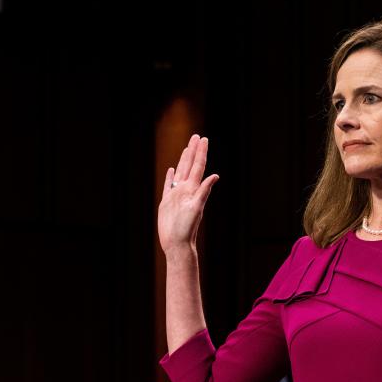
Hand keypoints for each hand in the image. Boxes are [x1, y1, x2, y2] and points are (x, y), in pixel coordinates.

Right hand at [157, 134, 218, 255]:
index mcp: (193, 190)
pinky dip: (170, 177)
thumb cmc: (186, 229)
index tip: (203, 139)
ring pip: (180, 173)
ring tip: (187, 148)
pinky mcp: (167, 202)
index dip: (200, 153)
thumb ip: (204, 192)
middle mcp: (185, 190)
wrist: (177, 244)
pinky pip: (169, 185)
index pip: (198, 166)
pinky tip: (172, 170)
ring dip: (184, 160)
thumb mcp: (196, 209)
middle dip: (193, 151)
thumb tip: (215, 176)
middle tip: (197, 137)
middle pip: (190, 166)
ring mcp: (176, 195)